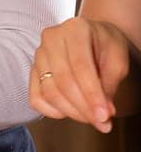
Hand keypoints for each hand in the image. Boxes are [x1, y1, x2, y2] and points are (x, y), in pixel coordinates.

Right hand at [30, 16, 132, 131]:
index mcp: (75, 29)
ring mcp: (38, 54)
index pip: (80, 66)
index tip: (104, 116)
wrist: (92, 37)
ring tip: (91, 118)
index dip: (92, 94)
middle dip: (83, 107)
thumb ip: (110, 84)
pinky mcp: (32, 70)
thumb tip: (102, 112)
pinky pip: (36, 98)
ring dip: (71, 111)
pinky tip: (70, 111)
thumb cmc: (106, 46)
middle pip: (62, 81)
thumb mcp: (118, 59)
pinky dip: (52, 111)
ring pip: (49, 91)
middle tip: (102, 122)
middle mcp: (51, 39)